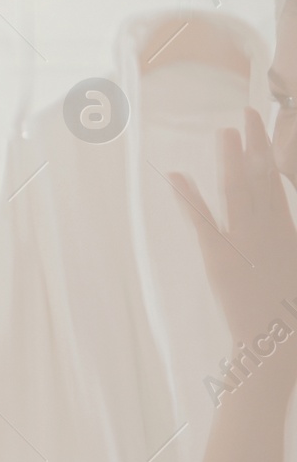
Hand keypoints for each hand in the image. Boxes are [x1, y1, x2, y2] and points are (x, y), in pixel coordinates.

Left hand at [170, 107, 296, 377]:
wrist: (277, 348)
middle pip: (261, 181)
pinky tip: (176, 177)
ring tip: (222, 132)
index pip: (276, 186)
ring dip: (229, 162)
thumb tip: (270, 220)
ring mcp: (245, 245)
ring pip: (238, 194)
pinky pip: (203, 223)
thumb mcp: (285, 268)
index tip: (260, 127)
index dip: (267, 155)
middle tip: (245, 113)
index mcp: (286, 234)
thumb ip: (278, 241)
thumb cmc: (283, 315)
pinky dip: (188, 199)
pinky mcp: (220, 260)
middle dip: (254, 147)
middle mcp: (269, 234)